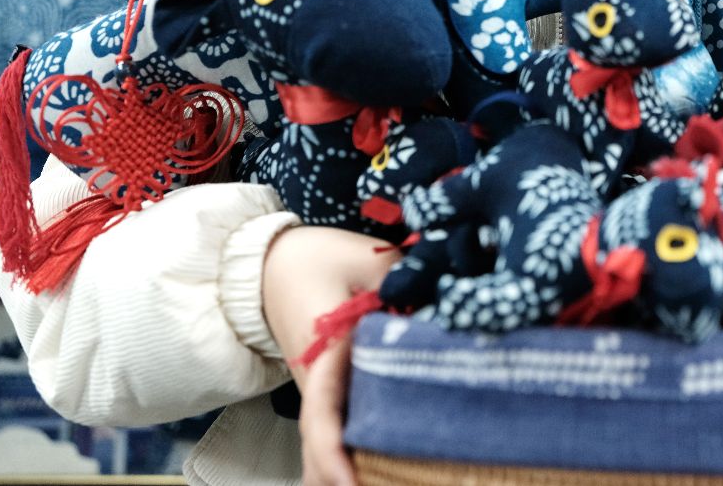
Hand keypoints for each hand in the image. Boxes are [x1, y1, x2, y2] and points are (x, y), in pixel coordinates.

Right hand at [263, 226, 400, 485]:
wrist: (275, 261)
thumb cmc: (317, 258)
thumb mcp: (364, 259)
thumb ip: (403, 283)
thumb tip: (446, 307)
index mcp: (322, 354)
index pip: (321, 413)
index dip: (333, 451)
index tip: (351, 482)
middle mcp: (317, 383)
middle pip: (321, 449)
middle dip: (348, 477)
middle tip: (399, 484)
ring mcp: (321, 392)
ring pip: (326, 448)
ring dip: (352, 472)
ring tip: (399, 481)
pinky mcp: (331, 391)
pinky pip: (338, 433)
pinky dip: (354, 457)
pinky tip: (386, 471)